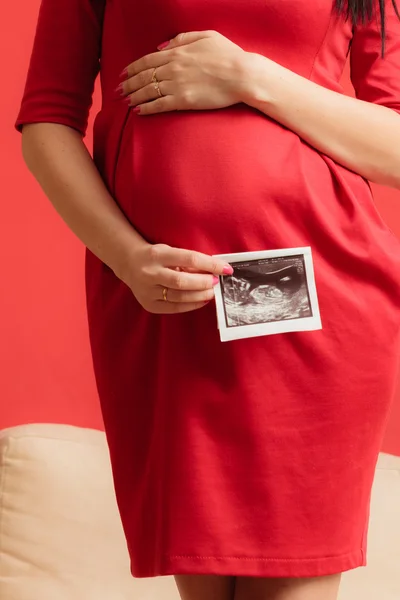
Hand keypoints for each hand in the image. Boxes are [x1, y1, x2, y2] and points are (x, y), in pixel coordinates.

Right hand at [118, 242, 232, 313]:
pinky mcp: (148, 304)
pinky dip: (191, 305)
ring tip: (211, 292)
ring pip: (179, 296)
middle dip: (204, 283)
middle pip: (183, 281)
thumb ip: (188, 261)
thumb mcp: (169, 251)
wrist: (128, 263)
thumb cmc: (156, 255)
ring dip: (200, 295)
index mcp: (157, 255)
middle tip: (216, 282)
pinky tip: (201, 301)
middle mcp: (150, 273)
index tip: (226, 269)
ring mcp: (147, 291)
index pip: (190, 259)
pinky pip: (174, 308)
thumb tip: (214, 271)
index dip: (210, 265)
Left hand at [119, 31, 247, 114]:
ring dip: (134, 97)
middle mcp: (172, 68)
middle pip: (143, 76)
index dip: (133, 68)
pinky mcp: (183, 101)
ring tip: (125, 102)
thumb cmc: (228, 54)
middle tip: (118, 91)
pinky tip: (138, 111)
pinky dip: (147, 108)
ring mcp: (176, 85)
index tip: (123, 74)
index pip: (148, 60)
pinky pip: (159, 105)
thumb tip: (163, 46)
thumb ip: (182, 39)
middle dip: (128, 84)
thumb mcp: (206, 36)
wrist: (241, 75)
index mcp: (177, 52)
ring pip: (148, 91)